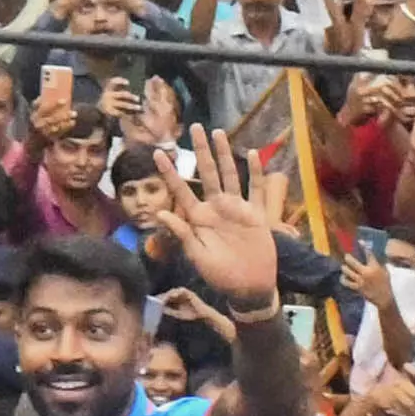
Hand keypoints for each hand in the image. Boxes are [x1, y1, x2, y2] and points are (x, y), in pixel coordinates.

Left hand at [172, 129, 286, 313]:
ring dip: (224, 154)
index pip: (181, 190)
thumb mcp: (197, 256)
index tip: (157, 153)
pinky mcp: (257, 214)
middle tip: (194, 127)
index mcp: (198, 218)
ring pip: (230, 175)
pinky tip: (252, 154)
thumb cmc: (220, 275)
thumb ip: (182, 233)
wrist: (250, 287)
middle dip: (200, 151)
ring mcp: (237, 209)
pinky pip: (256, 190)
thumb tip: (160, 213)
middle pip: (207, 173)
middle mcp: (216, 208)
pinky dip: (256, 172)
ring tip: (218, 132)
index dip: (169, 173)